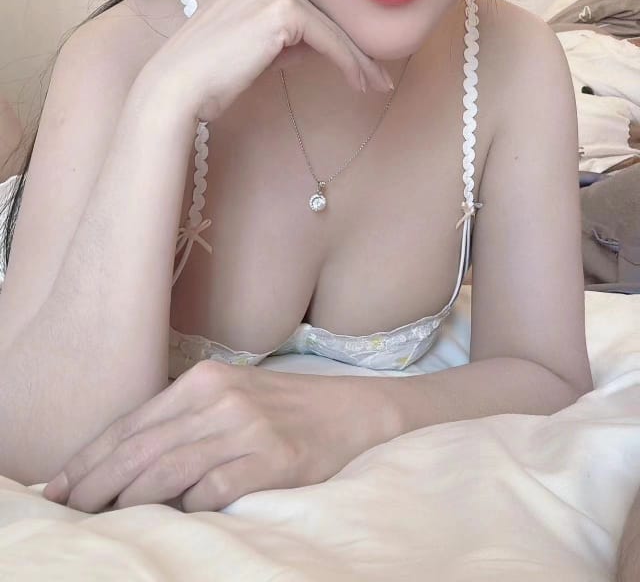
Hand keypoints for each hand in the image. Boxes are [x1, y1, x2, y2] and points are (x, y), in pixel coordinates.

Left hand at [42, 360, 378, 512]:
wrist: (349, 412)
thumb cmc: (279, 410)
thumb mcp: (227, 399)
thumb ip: (181, 422)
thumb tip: (122, 464)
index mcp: (203, 380)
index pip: (132, 422)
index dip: (90, 456)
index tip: (58, 484)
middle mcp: (220, 399)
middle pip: (142, 447)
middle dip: (96, 481)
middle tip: (67, 508)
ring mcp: (247, 428)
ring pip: (169, 469)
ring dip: (129, 500)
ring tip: (102, 519)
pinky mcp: (272, 460)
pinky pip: (214, 490)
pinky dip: (186, 508)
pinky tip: (171, 518)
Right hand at [134, 0, 393, 125]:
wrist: (178, 87)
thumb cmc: (210, 74)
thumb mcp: (255, 46)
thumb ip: (288, 37)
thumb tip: (326, 43)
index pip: (307, 5)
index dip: (335, 35)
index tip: (359, 61)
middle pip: (322, 14)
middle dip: (352, 47)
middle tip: (377, 76)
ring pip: (330, 28)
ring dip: (357, 59)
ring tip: (376, 84)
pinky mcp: (284, 10)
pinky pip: (329, 40)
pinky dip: (350, 63)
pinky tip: (363, 82)